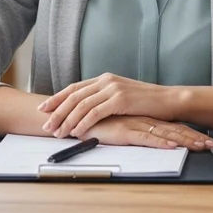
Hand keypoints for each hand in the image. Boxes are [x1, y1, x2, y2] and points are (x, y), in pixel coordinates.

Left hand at [39, 73, 177, 138]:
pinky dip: (83, 122)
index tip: (43, 109)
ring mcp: (113, 89)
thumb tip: (87, 112)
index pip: (74, 88)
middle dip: (57, 111)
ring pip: (81, 105)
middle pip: (73, 96)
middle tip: (45, 125)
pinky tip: (76, 132)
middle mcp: (106, 80)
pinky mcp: (120, 100)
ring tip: (58, 133)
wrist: (169, 100)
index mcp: (104, 78)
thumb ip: (105, 99)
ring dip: (67, 120)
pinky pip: (95, 112)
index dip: (57, 98)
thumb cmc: (146, 103)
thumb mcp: (122, 97)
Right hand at [81, 115, 212, 150]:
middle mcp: (143, 120)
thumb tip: (149, 140)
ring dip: (185, 141)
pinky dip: (160, 143)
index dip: (189, 133)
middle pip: (174, 129)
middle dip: (194, 138)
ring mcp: (134, 124)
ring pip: (165, 133)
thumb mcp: (120, 130)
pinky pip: (145, 138)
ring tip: (202, 147)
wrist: (77, 118)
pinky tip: (172, 147)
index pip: (172, 126)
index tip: (206, 140)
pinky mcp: (124, 131)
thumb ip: (134, 133)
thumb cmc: (97, 125)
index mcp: (144, 120)